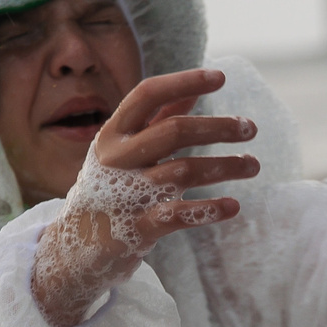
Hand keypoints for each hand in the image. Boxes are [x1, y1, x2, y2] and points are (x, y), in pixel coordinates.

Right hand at [30, 68, 257, 326]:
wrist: (74, 249)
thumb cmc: (107, 190)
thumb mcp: (124, 151)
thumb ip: (157, 121)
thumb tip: (193, 91)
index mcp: (113, 134)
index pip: (147, 95)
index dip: (184, 81)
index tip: (220, 77)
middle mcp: (116, 159)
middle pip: (173, 131)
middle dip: (218, 127)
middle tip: (250, 128)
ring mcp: (124, 194)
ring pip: (183, 171)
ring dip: (225, 166)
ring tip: (253, 165)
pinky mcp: (136, 228)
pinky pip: (178, 215)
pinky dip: (209, 210)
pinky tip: (233, 206)